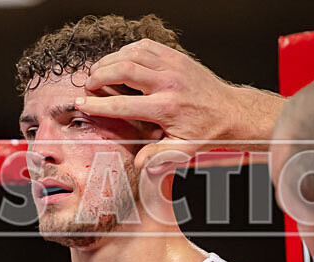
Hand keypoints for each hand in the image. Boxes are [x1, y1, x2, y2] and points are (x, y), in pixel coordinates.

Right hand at [77, 39, 283, 170]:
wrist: (232, 111)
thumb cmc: (207, 131)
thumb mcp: (182, 150)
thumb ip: (158, 156)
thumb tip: (139, 164)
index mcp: (166, 107)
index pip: (122, 104)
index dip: (97, 104)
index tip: (81, 103)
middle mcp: (168, 83)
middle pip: (123, 70)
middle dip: (99, 75)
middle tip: (88, 84)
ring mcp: (173, 66)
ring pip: (132, 53)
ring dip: (110, 60)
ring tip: (99, 71)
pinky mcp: (177, 56)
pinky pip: (145, 46)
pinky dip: (128, 50)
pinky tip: (120, 60)